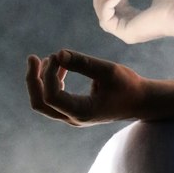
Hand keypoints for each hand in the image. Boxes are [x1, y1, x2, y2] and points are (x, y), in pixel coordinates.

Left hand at [25, 50, 145, 125]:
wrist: (141, 102)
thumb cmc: (128, 85)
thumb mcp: (108, 70)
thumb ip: (83, 63)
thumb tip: (58, 53)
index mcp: (81, 112)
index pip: (51, 96)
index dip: (49, 74)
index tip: (58, 56)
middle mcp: (73, 118)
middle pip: (39, 103)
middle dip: (33, 80)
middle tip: (33, 58)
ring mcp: (72, 117)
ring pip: (43, 103)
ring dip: (41, 80)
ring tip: (51, 59)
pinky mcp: (74, 111)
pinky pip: (52, 100)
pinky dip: (51, 83)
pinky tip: (60, 67)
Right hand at [91, 0, 173, 43]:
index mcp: (138, 19)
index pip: (119, 9)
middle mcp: (131, 27)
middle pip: (107, 16)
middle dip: (100, 0)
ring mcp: (127, 32)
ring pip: (104, 18)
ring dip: (103, 1)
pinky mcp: (124, 32)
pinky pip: (107, 19)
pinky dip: (107, 5)